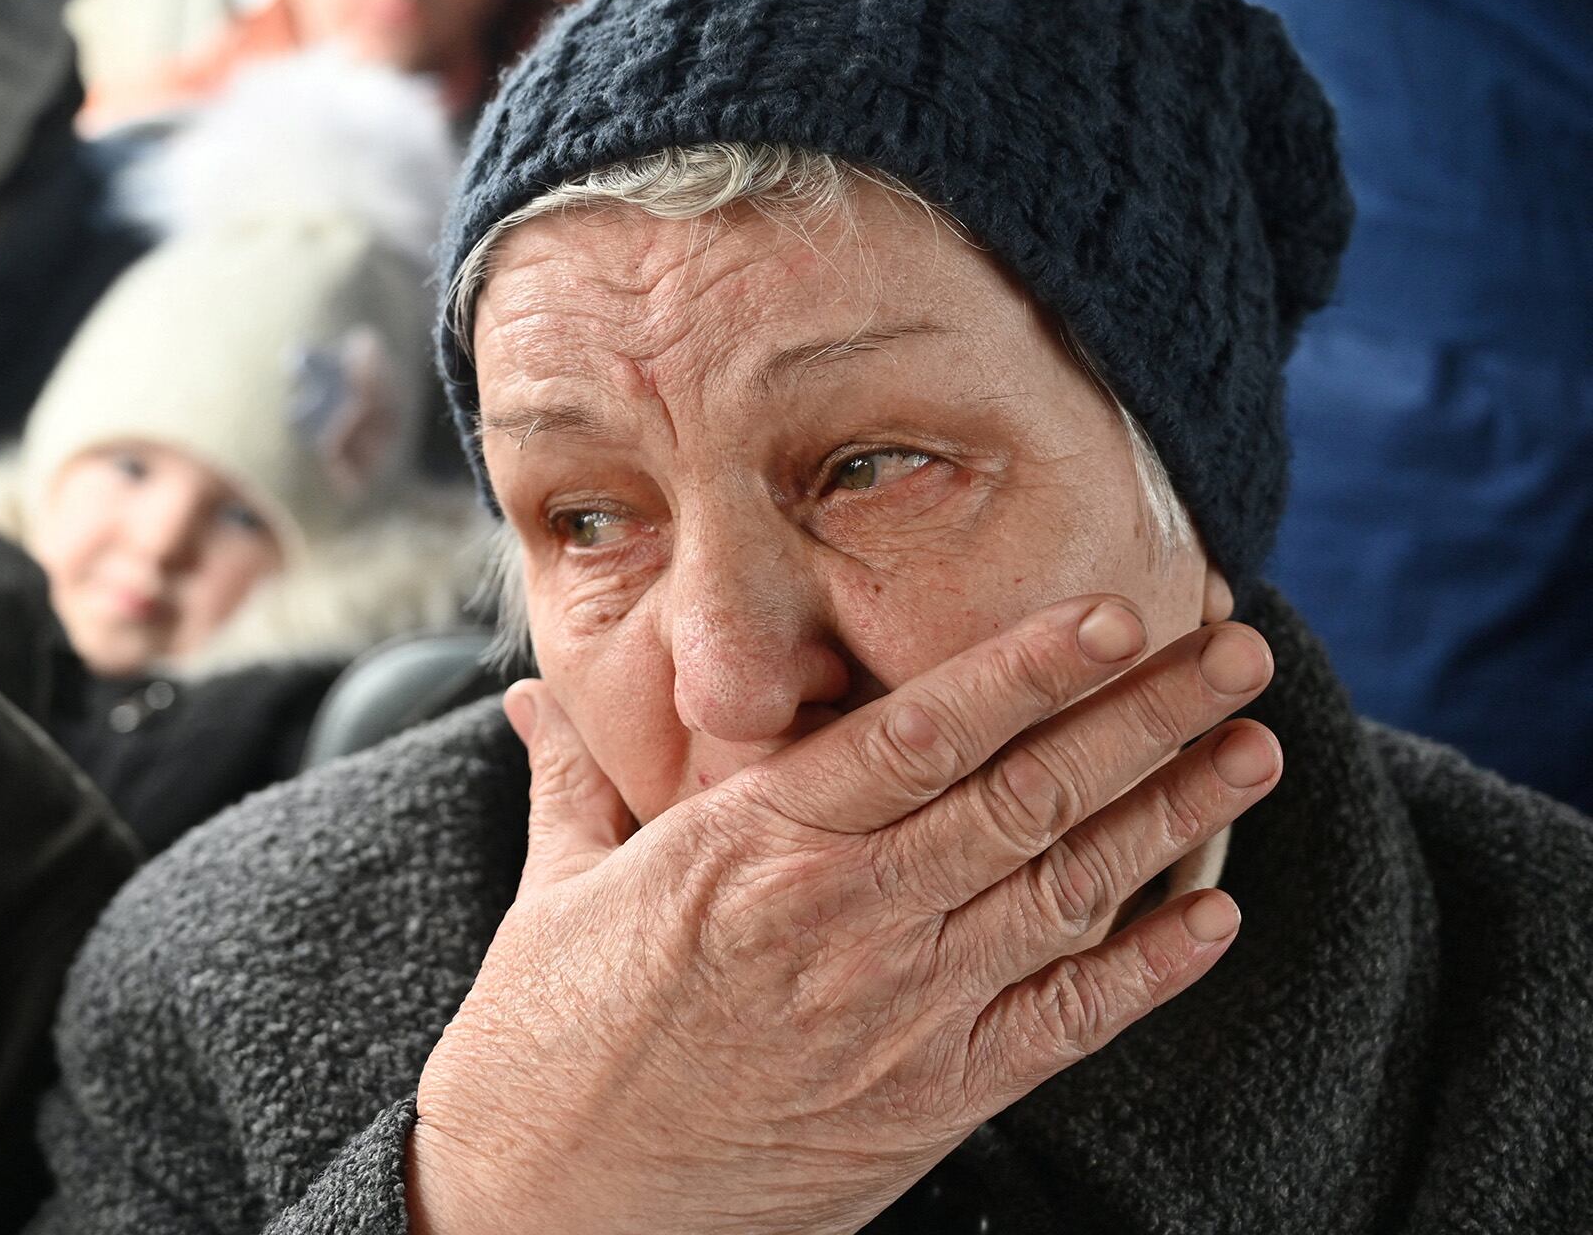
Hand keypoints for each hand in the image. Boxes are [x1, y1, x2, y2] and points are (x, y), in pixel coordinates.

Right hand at [407, 596, 1279, 1234]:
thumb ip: (575, 779)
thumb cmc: (541, 1052)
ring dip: (1171, 819)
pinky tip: (1213, 917)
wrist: (548, 1221)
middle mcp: (842, 921)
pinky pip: (1062, 1027)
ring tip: (1250, 753)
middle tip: (1237, 654)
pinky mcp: (925, 1106)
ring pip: (1064, 895)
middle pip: (1025, 797)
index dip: (1030, 668)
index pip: (921, 732)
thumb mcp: (556, 893)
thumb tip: (536, 695)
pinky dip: (1147, 971)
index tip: (1116, 614)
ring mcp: (896, 1018)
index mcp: (749, 848)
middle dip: (1144, 718)